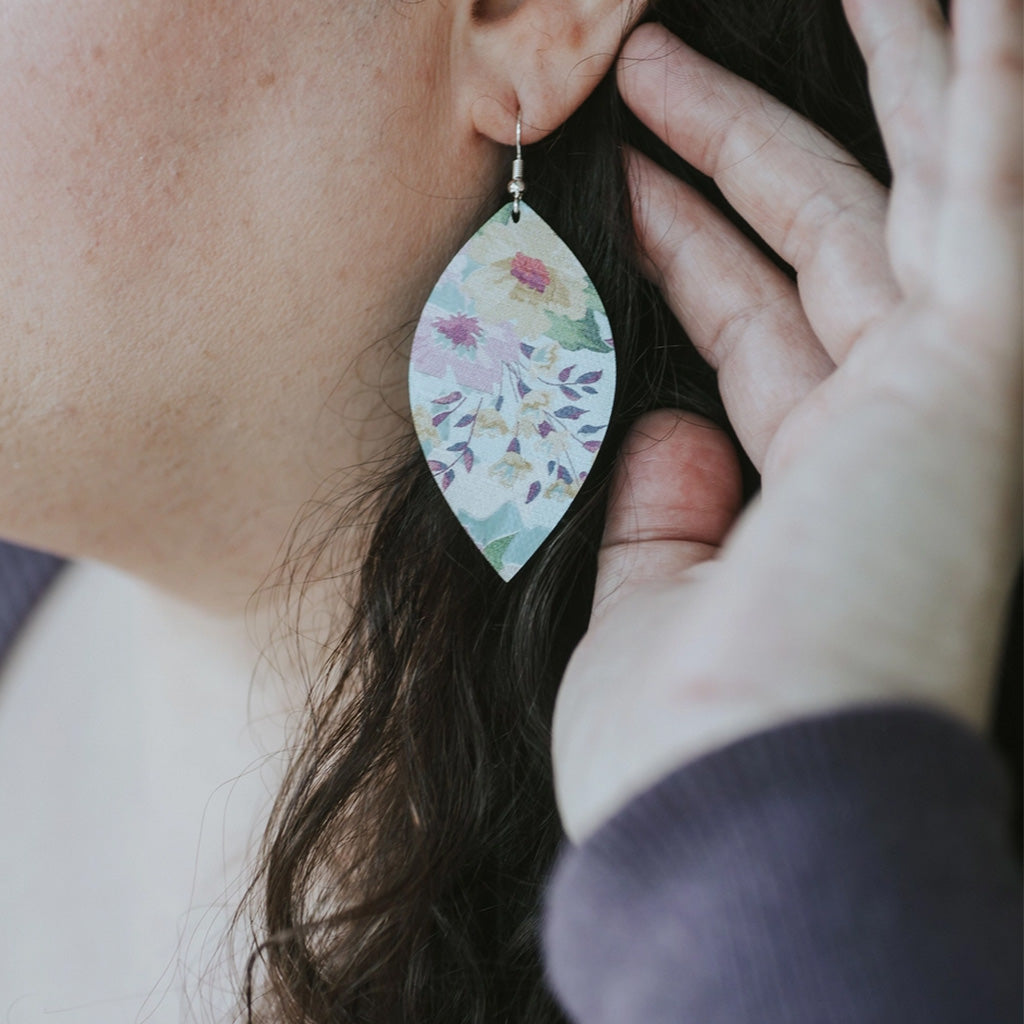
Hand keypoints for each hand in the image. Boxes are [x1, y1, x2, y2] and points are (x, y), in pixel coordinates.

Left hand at [552, 0, 1021, 842]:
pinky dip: (996, 99)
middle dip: (742, 144)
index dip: (691, 249)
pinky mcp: (979, 374)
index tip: (633, 189)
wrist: (748, 809)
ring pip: (909, 197)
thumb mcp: (649, 609)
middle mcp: (893, 434)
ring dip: (886, 82)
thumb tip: (665, 434)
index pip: (752, 328)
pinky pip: (992, 203)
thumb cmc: (688, 740)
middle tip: (662, 62)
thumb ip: (661, 517)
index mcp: (812, 487)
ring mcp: (946, 398)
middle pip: (818, 243)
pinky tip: (985, 3)